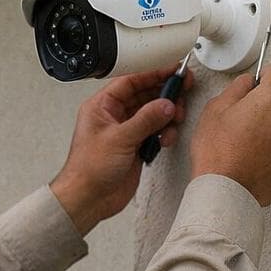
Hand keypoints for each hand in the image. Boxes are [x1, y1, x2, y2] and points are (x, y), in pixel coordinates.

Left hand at [48, 64, 192, 235]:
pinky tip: (165, 139)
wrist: (88, 199)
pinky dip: (164, 133)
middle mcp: (113, 117)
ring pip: (153, 114)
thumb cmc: (88, 170)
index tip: (173, 70)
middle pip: (145, 95)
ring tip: (175, 119)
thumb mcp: (119, 139)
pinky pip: (155, 132)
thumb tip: (165, 104)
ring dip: (167, 115)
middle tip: (182, 92)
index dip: (153, 73)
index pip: (130, 81)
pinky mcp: (135, 147)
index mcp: (101, 107)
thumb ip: (146, 119)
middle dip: (164, 94)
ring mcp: (125, 132)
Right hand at [190, 63, 270, 205]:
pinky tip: (258, 156)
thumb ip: (236, 88)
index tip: (260, 83)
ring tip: (250, 143)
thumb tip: (247, 83)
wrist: (226, 191)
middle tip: (245, 122)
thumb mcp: (214, 110)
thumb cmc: (218, 155)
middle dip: (267, 107)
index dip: (266, 75)